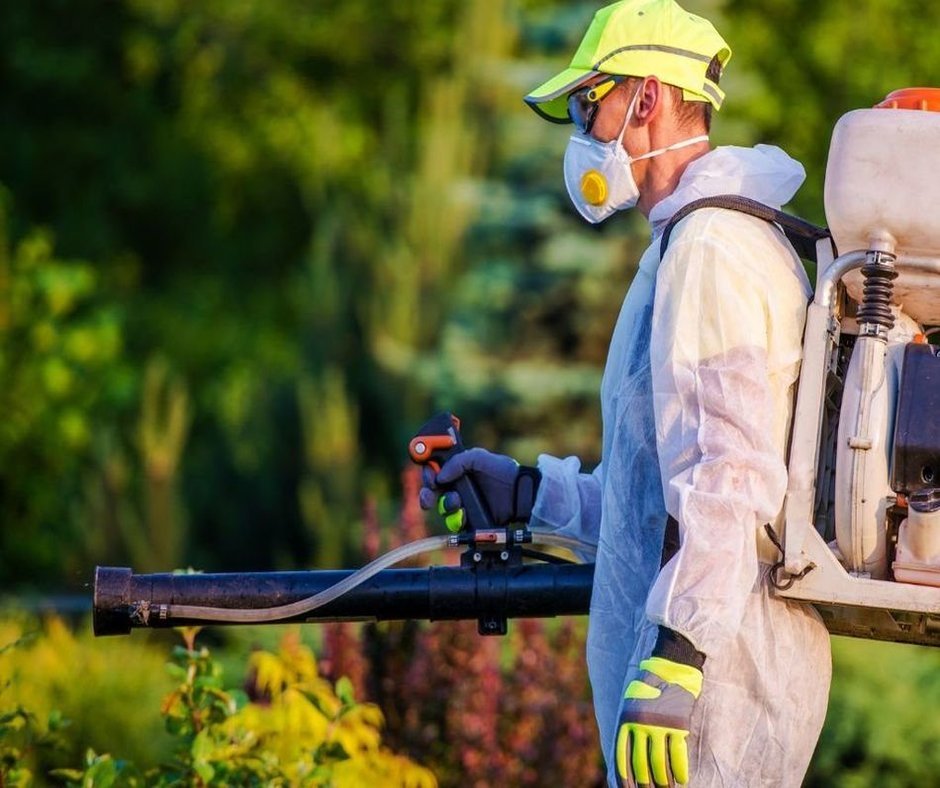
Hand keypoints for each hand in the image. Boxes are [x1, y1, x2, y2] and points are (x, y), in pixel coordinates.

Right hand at [418, 447, 540, 530]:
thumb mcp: (481, 457)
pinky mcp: (470, 518)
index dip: (428, 473)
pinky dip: (455, 520)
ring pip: (442, 508)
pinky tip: (463, 514)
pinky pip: (454, 522)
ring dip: (445, 505)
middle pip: (432, 491)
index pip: (434, 470)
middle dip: (426, 494)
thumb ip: (459, 461)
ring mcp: (464, 503)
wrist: (521, 493)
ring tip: (457, 502)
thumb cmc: (505, 472)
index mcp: (458, 469)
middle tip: (429, 497)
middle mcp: (458, 486)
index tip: (429, 477)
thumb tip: (441, 475)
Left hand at [616, 657, 702, 786]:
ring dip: (663, 780)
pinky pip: (678, 754)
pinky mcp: (678, 723)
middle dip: (646, 782)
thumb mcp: (631, 702)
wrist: (670, 666)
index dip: (625, 778)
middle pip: (641, 764)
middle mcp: (640, 724)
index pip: (622, 757)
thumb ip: (629, 725)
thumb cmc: (650, 685)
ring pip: (660, 763)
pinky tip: (682, 780)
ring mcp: (659, 724)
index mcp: (626, 719)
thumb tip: (629, 755)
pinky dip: (680, 770)